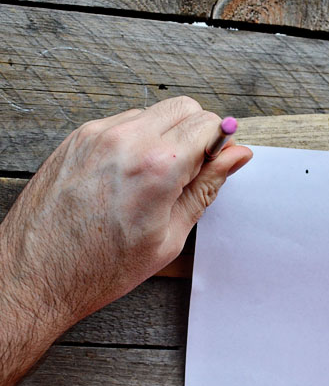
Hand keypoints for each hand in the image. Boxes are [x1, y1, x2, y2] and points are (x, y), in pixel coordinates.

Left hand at [0, 96, 251, 385]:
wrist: (34, 278)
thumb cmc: (100, 268)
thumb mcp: (171, 235)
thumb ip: (207, 186)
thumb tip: (237, 156)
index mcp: (157, 166)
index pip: (209, 123)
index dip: (219, 144)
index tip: (215, 163)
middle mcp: (126, 139)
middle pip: (184, 106)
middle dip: (197, 132)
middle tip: (189, 171)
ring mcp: (96, 134)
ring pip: (153, 112)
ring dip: (165, 135)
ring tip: (154, 179)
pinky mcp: (77, 138)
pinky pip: (122, 122)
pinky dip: (136, 140)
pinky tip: (128, 175)